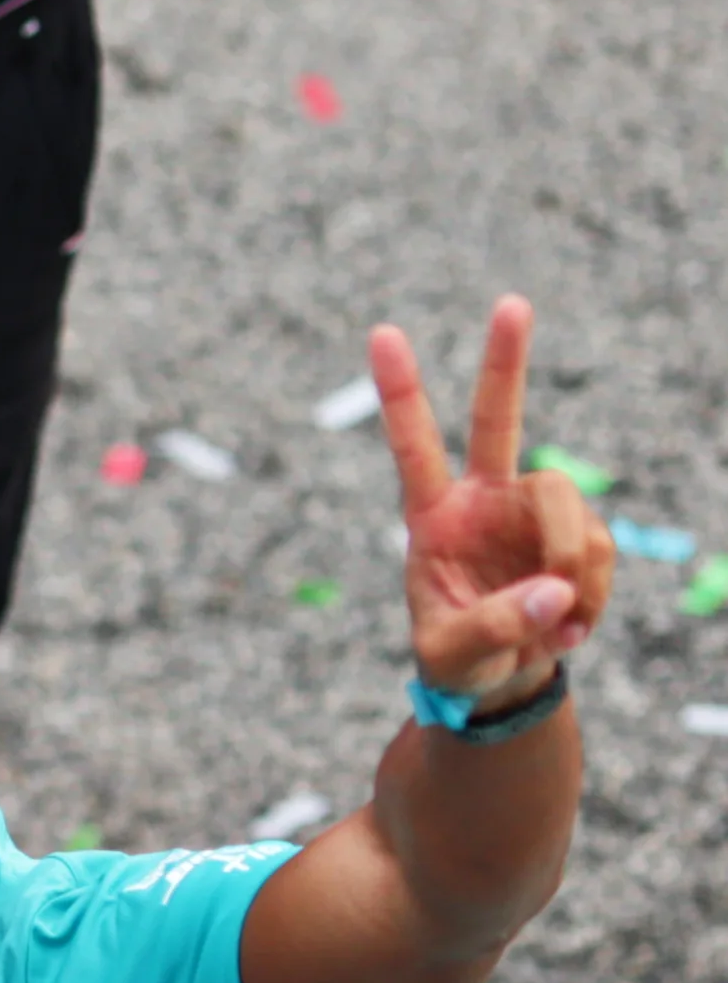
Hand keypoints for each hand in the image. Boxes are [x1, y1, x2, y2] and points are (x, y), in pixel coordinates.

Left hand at [374, 295, 614, 714]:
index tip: (383, 332)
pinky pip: (598, 552)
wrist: (501, 680)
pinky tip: (570, 626)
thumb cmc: (457, 663)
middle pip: (498, 422)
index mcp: (432, 519)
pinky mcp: (575, 537)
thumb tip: (554, 590)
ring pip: (569, 507)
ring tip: (559, 625)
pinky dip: (592, 594)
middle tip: (510, 302)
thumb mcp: (454, 657)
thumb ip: (495, 628)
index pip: (414, 447)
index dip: (401, 394)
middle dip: (504, 363)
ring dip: (573, 566)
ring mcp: (532, 514)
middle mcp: (483, 502)